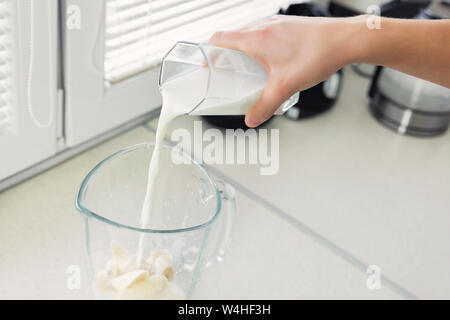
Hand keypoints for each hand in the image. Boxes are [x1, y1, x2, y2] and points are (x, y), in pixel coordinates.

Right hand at [209, 15, 360, 126]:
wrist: (345, 40)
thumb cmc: (317, 55)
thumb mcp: (286, 87)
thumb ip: (266, 105)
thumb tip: (252, 119)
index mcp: (256, 38)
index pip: (219, 39)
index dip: (208, 52)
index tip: (205, 64)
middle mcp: (263, 26)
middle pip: (232, 37)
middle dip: (224, 55)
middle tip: (225, 73)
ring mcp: (276, 24)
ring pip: (249, 35)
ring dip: (242, 51)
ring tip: (247, 70)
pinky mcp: (288, 26)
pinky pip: (264, 34)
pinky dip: (258, 47)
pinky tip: (270, 63)